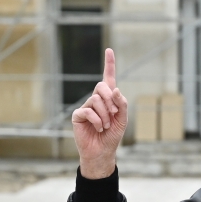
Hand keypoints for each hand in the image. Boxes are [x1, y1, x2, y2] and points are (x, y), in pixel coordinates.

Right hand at [72, 48, 127, 178]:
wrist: (102, 151)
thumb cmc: (112, 136)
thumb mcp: (122, 120)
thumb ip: (121, 105)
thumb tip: (115, 90)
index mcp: (108, 100)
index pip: (108, 79)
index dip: (109, 64)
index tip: (109, 50)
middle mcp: (96, 100)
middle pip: (101, 87)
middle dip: (110, 100)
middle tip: (114, 114)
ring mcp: (86, 107)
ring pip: (96, 100)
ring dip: (105, 115)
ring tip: (106, 126)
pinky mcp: (78, 116)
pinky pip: (88, 111)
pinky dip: (97, 120)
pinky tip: (99, 128)